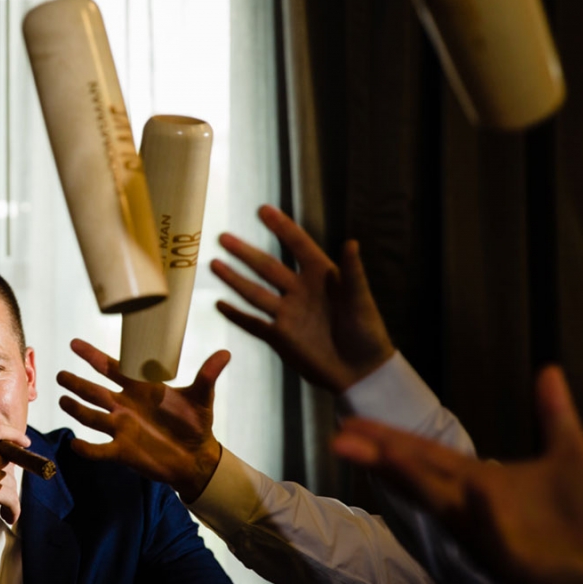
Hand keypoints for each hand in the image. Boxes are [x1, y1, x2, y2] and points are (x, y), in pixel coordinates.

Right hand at [0, 421, 28, 568]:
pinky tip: (8, 516)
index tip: (25, 442)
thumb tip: (2, 460)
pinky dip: (13, 509)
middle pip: (6, 461)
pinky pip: (12, 498)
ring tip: (3, 509)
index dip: (14, 435)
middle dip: (6, 479)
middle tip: (1, 496)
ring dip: (9, 498)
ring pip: (10, 481)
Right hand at [57, 339, 226, 499]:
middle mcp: (125, 406)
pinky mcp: (122, 451)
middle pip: (94, 391)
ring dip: (77, 409)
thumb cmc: (197, 424)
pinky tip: (75, 443)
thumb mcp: (202, 397)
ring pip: (91, 416)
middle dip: (76, 383)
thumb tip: (225, 353)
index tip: (74, 343)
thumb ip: (207, 375)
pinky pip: (99, 449)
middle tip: (60, 374)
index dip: (92, 356)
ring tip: (61, 400)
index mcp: (140, 389)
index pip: (111, 368)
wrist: (197, 458)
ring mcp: (121, 428)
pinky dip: (86, 448)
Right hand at [212, 205, 394, 393]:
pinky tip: (220, 304)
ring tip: (214, 263)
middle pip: (267, 266)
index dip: (281, 227)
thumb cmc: (368, 333)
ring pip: (255, 292)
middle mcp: (300, 290)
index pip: (298, 245)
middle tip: (223, 237)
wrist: (361, 373)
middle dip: (245, 252)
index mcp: (322, 276)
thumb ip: (354, 273)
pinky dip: (236, 315)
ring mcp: (288, 314)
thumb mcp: (362, 300)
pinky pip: (253, 323)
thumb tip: (351, 242)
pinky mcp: (280, 337)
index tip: (263, 210)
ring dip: (234, 278)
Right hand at [333, 366, 582, 583]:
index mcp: (482, 482)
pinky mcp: (514, 562)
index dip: (390, 438)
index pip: (426, 455)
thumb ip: (552, 414)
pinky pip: (495, 534)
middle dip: (382, 456)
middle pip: (422, 475)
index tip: (352, 422)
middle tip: (339, 438)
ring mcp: (490, 536)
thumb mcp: (570, 455)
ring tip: (380, 455)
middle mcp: (474, 508)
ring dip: (413, 480)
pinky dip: (483, 514)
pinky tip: (475, 490)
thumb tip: (549, 369)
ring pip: (444, 503)